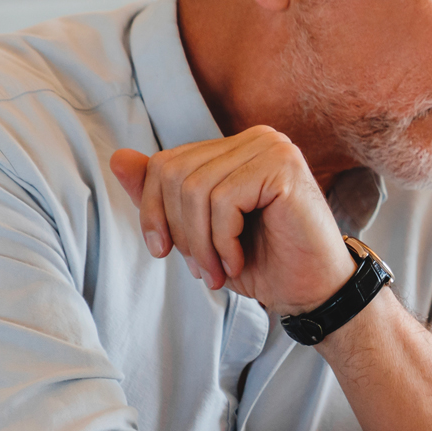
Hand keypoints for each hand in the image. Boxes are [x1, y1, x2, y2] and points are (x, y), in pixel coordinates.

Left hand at [110, 126, 350, 314]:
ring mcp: (272, 148)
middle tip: (201, 269)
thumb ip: (161, 196)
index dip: (153, 212)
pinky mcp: (283, 167)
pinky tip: (238, 260)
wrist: (314, 292)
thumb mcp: (198, 232)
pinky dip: (222, 241)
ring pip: (195, 188)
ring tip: (219, 271)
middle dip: (177, 230)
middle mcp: (256, 138)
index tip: (165, 252)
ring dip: (200, 243)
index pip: (165, 164)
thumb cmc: (262, 262)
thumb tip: (118, 157)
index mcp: (236, 147)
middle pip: (174, 172)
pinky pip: (224, 200)